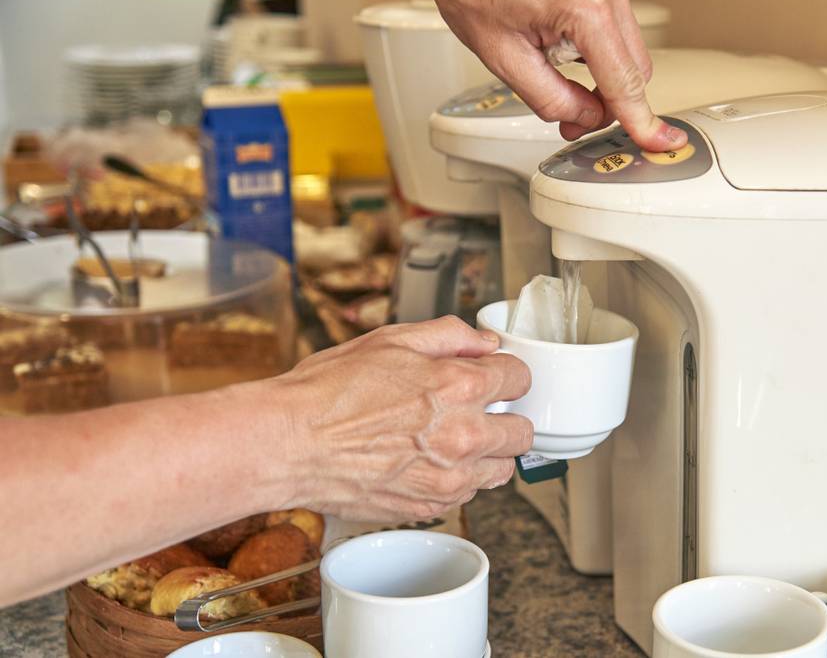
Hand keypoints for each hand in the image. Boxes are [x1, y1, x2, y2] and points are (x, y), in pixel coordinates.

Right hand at [271, 316, 532, 522]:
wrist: (289, 444)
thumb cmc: (329, 392)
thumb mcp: (390, 340)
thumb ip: (448, 336)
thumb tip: (483, 343)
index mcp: (459, 385)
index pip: (520, 378)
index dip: (506, 373)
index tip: (493, 376)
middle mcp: (464, 434)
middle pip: (523, 431)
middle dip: (507, 416)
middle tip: (480, 410)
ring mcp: (449, 476)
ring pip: (503, 469)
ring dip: (488, 453)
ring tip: (454, 439)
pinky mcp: (431, 505)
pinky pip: (469, 493)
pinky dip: (459, 478)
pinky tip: (429, 461)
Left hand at [429, 0, 687, 151]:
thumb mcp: (503, 56)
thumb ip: (550, 98)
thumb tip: (585, 117)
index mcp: (584, 7)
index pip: (622, 82)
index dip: (640, 120)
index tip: (660, 141)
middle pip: (635, 68)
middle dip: (608, 100)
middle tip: (572, 117)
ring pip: (627, 48)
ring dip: (599, 71)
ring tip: (550, 58)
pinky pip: (614, 26)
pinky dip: (594, 46)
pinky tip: (558, 38)